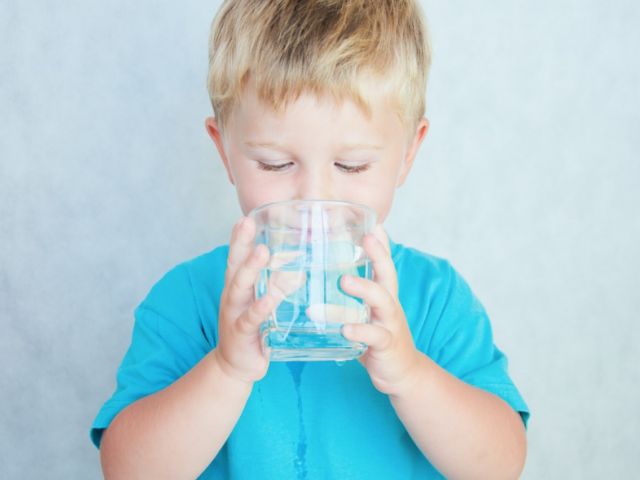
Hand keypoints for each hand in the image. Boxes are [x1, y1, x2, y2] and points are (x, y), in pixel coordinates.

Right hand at [214, 216, 274, 383]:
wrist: (236, 365)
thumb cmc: (253, 328)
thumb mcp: (261, 303)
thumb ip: (276, 285)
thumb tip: (301, 268)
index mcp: (238, 286)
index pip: (237, 257)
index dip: (240, 237)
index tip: (246, 217)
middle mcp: (232, 296)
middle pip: (234, 265)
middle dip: (242, 243)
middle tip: (249, 222)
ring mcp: (234, 314)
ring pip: (239, 287)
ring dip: (250, 268)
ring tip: (262, 252)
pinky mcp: (241, 333)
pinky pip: (251, 319)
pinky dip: (260, 308)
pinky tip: (269, 299)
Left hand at [339, 225, 422, 396]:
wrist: (403, 374)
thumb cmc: (378, 338)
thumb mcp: (369, 313)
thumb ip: (355, 296)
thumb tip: (333, 275)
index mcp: (384, 295)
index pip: (385, 264)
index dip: (381, 244)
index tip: (374, 223)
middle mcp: (389, 305)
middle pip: (388, 274)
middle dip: (379, 255)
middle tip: (365, 238)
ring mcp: (390, 324)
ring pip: (382, 301)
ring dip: (364, 289)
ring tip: (344, 281)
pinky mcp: (386, 345)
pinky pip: (374, 336)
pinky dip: (359, 331)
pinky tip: (344, 329)